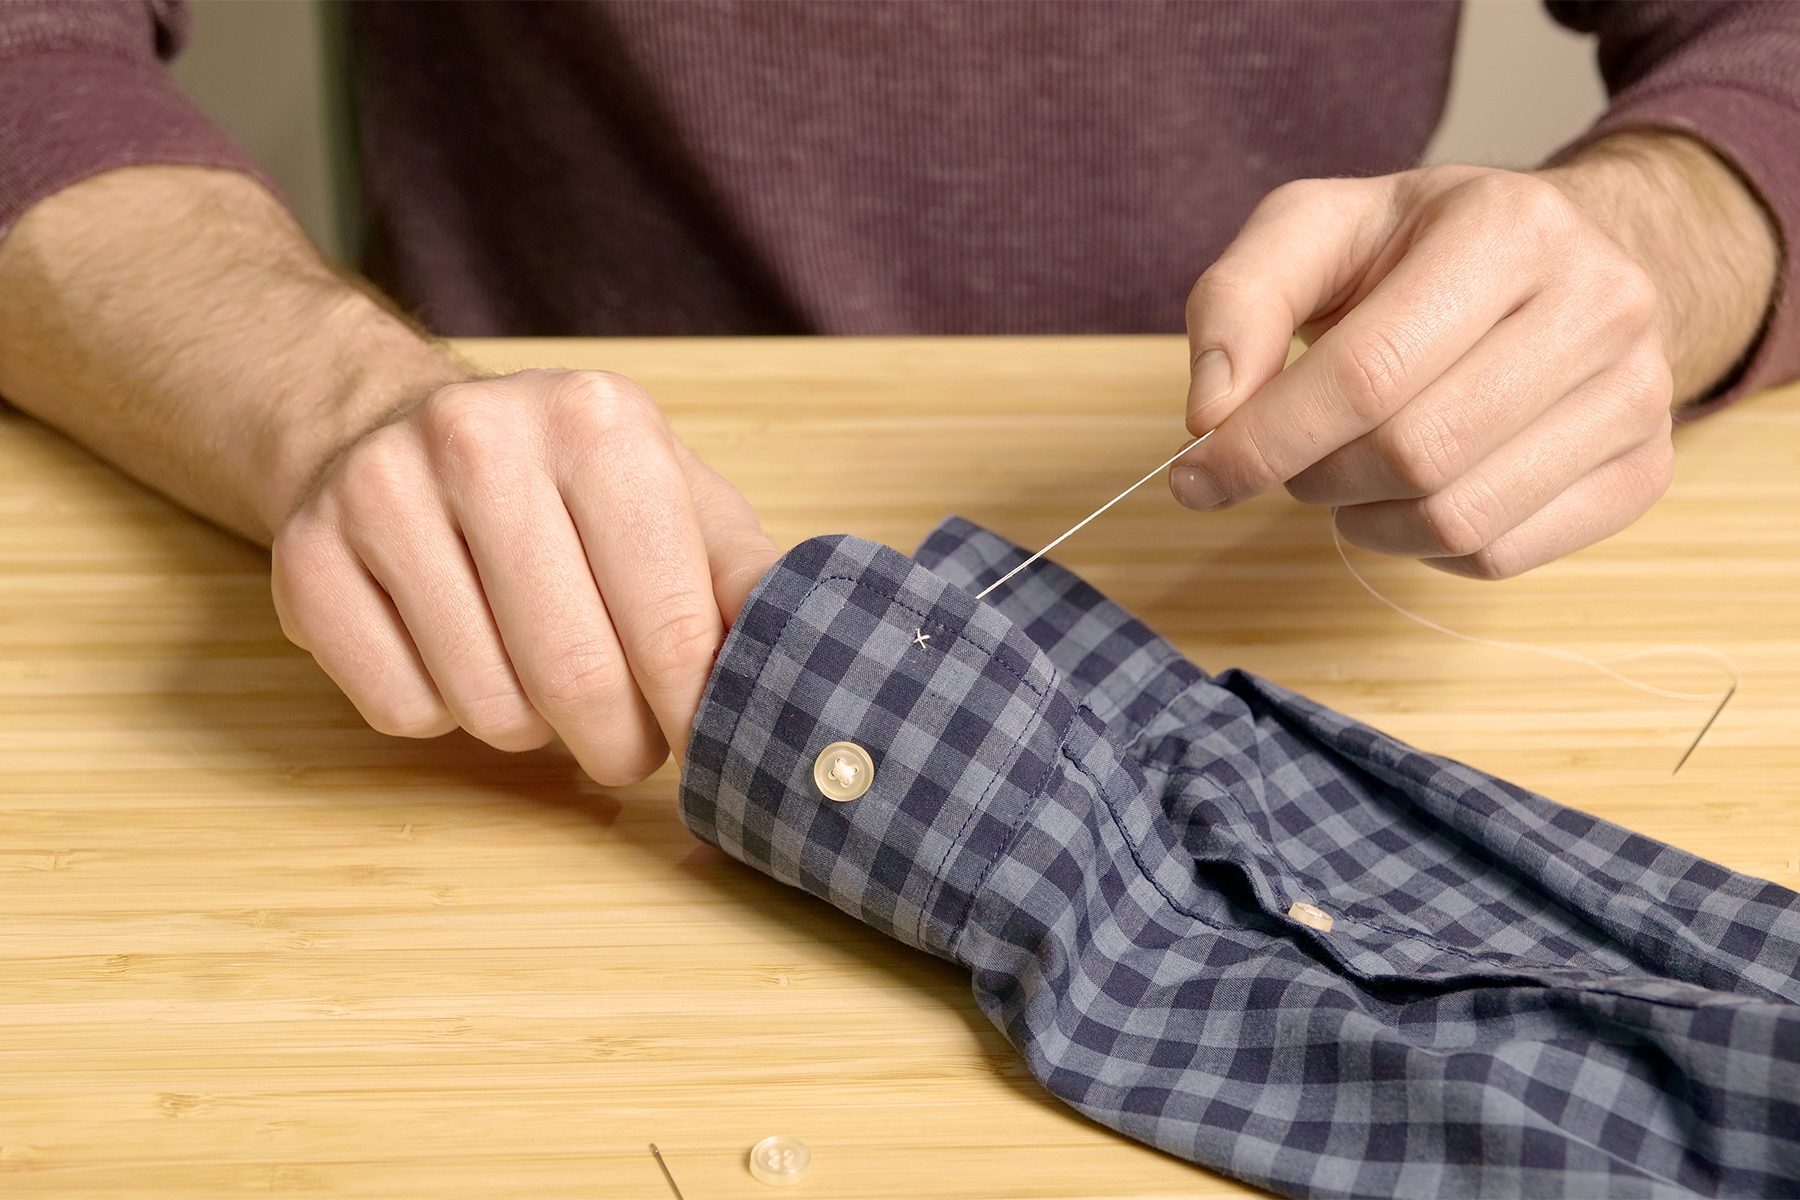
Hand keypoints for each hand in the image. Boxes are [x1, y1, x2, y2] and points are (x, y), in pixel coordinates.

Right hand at [271, 369, 779, 783]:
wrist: (397, 427)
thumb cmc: (568, 485)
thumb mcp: (676, 499)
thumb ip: (741, 578)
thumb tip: (802, 664)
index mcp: (599, 423)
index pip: (671, 625)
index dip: (693, 713)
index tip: (701, 742)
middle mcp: (481, 438)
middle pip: (576, 677)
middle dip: (617, 742)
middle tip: (626, 745)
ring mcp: (380, 493)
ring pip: (486, 707)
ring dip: (529, 727)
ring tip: (537, 677)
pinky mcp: (304, 558)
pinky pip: (403, 711)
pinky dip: (442, 714)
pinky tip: (454, 653)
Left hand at [1172, 139, 1775, 578]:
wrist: (1552, 262)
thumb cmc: (1412, 252)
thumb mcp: (1312, 232)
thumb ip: (1238, 302)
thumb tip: (1210, 415)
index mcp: (1509, 226)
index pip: (1367, 372)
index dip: (1263, 441)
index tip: (1196, 474)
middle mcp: (1599, 303)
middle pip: (1414, 453)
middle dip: (1314, 477)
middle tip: (1286, 460)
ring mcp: (1640, 394)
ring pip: (1459, 520)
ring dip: (1364, 520)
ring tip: (1345, 473)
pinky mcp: (1644, 472)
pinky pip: (1503, 557)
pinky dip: (1425, 548)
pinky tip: (1410, 495)